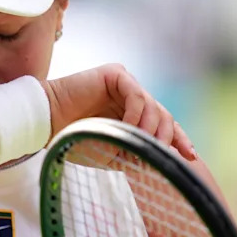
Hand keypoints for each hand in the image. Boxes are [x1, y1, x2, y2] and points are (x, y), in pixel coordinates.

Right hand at [43, 63, 196, 160]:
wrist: (46, 125)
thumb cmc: (75, 141)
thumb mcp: (113, 152)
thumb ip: (137, 153)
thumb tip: (166, 162)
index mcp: (132, 112)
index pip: (164, 123)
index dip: (179, 139)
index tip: (190, 156)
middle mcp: (132, 95)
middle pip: (165, 115)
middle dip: (166, 138)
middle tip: (161, 156)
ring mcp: (125, 83)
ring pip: (155, 107)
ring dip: (150, 131)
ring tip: (140, 147)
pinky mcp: (116, 74)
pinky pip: (138, 97)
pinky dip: (137, 117)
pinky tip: (128, 131)